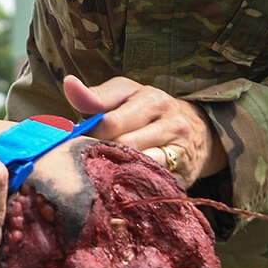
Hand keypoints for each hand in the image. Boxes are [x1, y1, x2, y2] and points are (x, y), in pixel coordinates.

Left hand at [62, 75, 226, 185]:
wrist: (198, 132)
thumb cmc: (150, 113)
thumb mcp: (126, 96)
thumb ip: (96, 96)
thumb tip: (69, 84)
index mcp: (150, 98)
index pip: (110, 120)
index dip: (88, 134)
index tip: (76, 141)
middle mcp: (169, 122)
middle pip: (122, 143)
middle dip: (99, 152)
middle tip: (84, 159)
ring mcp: (179, 148)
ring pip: (138, 163)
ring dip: (115, 169)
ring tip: (101, 171)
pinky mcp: (184, 174)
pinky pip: (152, 181)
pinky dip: (133, 183)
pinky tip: (121, 183)